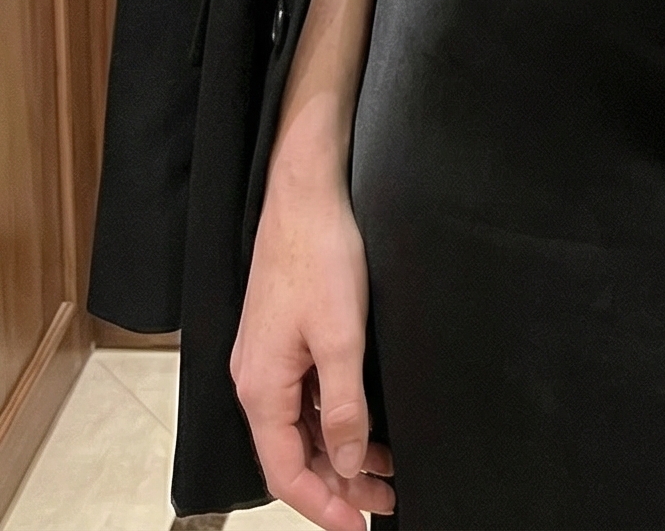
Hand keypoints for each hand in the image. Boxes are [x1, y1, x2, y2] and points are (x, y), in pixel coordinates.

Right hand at [230, 147, 394, 527]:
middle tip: (385, 501)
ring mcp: (268, 358)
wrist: (306, 191)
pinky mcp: (283, 337)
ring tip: (386, 471)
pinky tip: (365, 425)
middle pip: (293, 453)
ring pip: (301, 427)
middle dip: (338, 484)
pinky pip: (304, 398)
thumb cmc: (319, 254)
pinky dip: (334, 419)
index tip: (356, 528)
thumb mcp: (341, 336)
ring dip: (340, 453)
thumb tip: (345, 461)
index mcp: (261, 386)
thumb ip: (342, 405)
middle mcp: (256, 378)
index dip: (321, 506)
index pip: (286, 470)